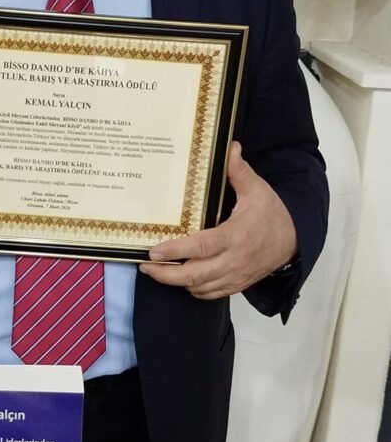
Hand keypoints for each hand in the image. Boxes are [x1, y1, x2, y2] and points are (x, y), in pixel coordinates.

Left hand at [138, 142, 297, 299]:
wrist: (296, 240)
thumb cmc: (273, 214)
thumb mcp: (257, 190)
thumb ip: (239, 171)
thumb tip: (230, 148)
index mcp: (235, 236)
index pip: (199, 247)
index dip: (175, 251)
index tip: (154, 252)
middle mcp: (233, 260)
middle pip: (194, 275)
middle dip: (166, 274)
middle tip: (146, 266)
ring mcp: (235, 275)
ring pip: (199, 287)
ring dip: (176, 282)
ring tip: (158, 271)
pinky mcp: (238, 284)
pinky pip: (211, 294)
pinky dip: (194, 289)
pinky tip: (182, 280)